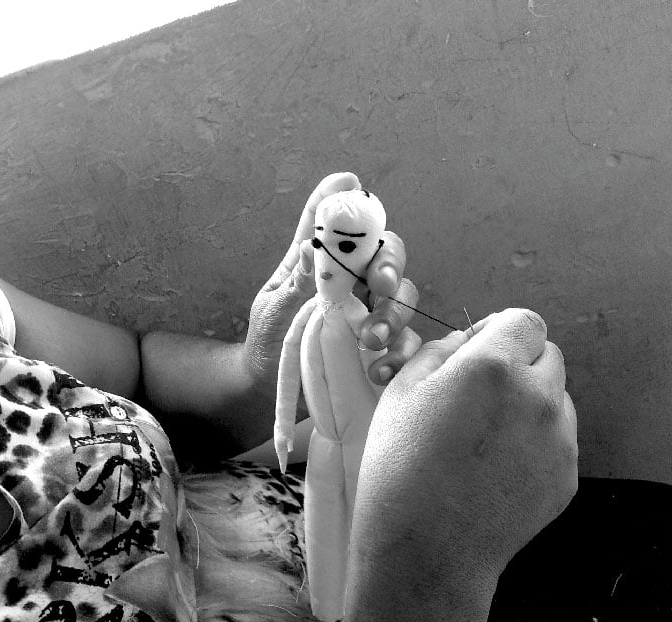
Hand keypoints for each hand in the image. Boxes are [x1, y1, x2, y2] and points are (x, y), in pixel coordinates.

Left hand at [245, 172, 419, 387]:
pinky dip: (401, 352)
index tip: (347, 179)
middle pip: (384, 255)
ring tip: (372, 338)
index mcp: (316, 267)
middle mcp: (348, 284)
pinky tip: (381, 369)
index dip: (337, 198)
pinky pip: (406, 341)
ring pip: (402, 296)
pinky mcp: (379, 347)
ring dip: (395, 313)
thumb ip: (293, 284)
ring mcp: (366, 313)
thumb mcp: (272, 313)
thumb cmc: (265, 345)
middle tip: (378, 284)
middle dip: (389, 263)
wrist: (266, 391)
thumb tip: (311, 248)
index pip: (328, 227)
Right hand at [343, 308, 577, 621]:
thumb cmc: (401, 468)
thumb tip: (465, 341)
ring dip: (529, 403)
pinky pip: (557, 441)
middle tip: (479, 394)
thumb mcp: (400, 393)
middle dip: (519, 363)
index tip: (482, 347)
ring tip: (484, 439)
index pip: (525, 321)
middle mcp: (537, 395)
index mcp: (493, 366)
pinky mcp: (567, 475)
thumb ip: (439, 352)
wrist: (427, 549)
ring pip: (556, 399)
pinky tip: (494, 469)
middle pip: (548, 355)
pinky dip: (533, 445)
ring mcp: (559, 438)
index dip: (502, 330)